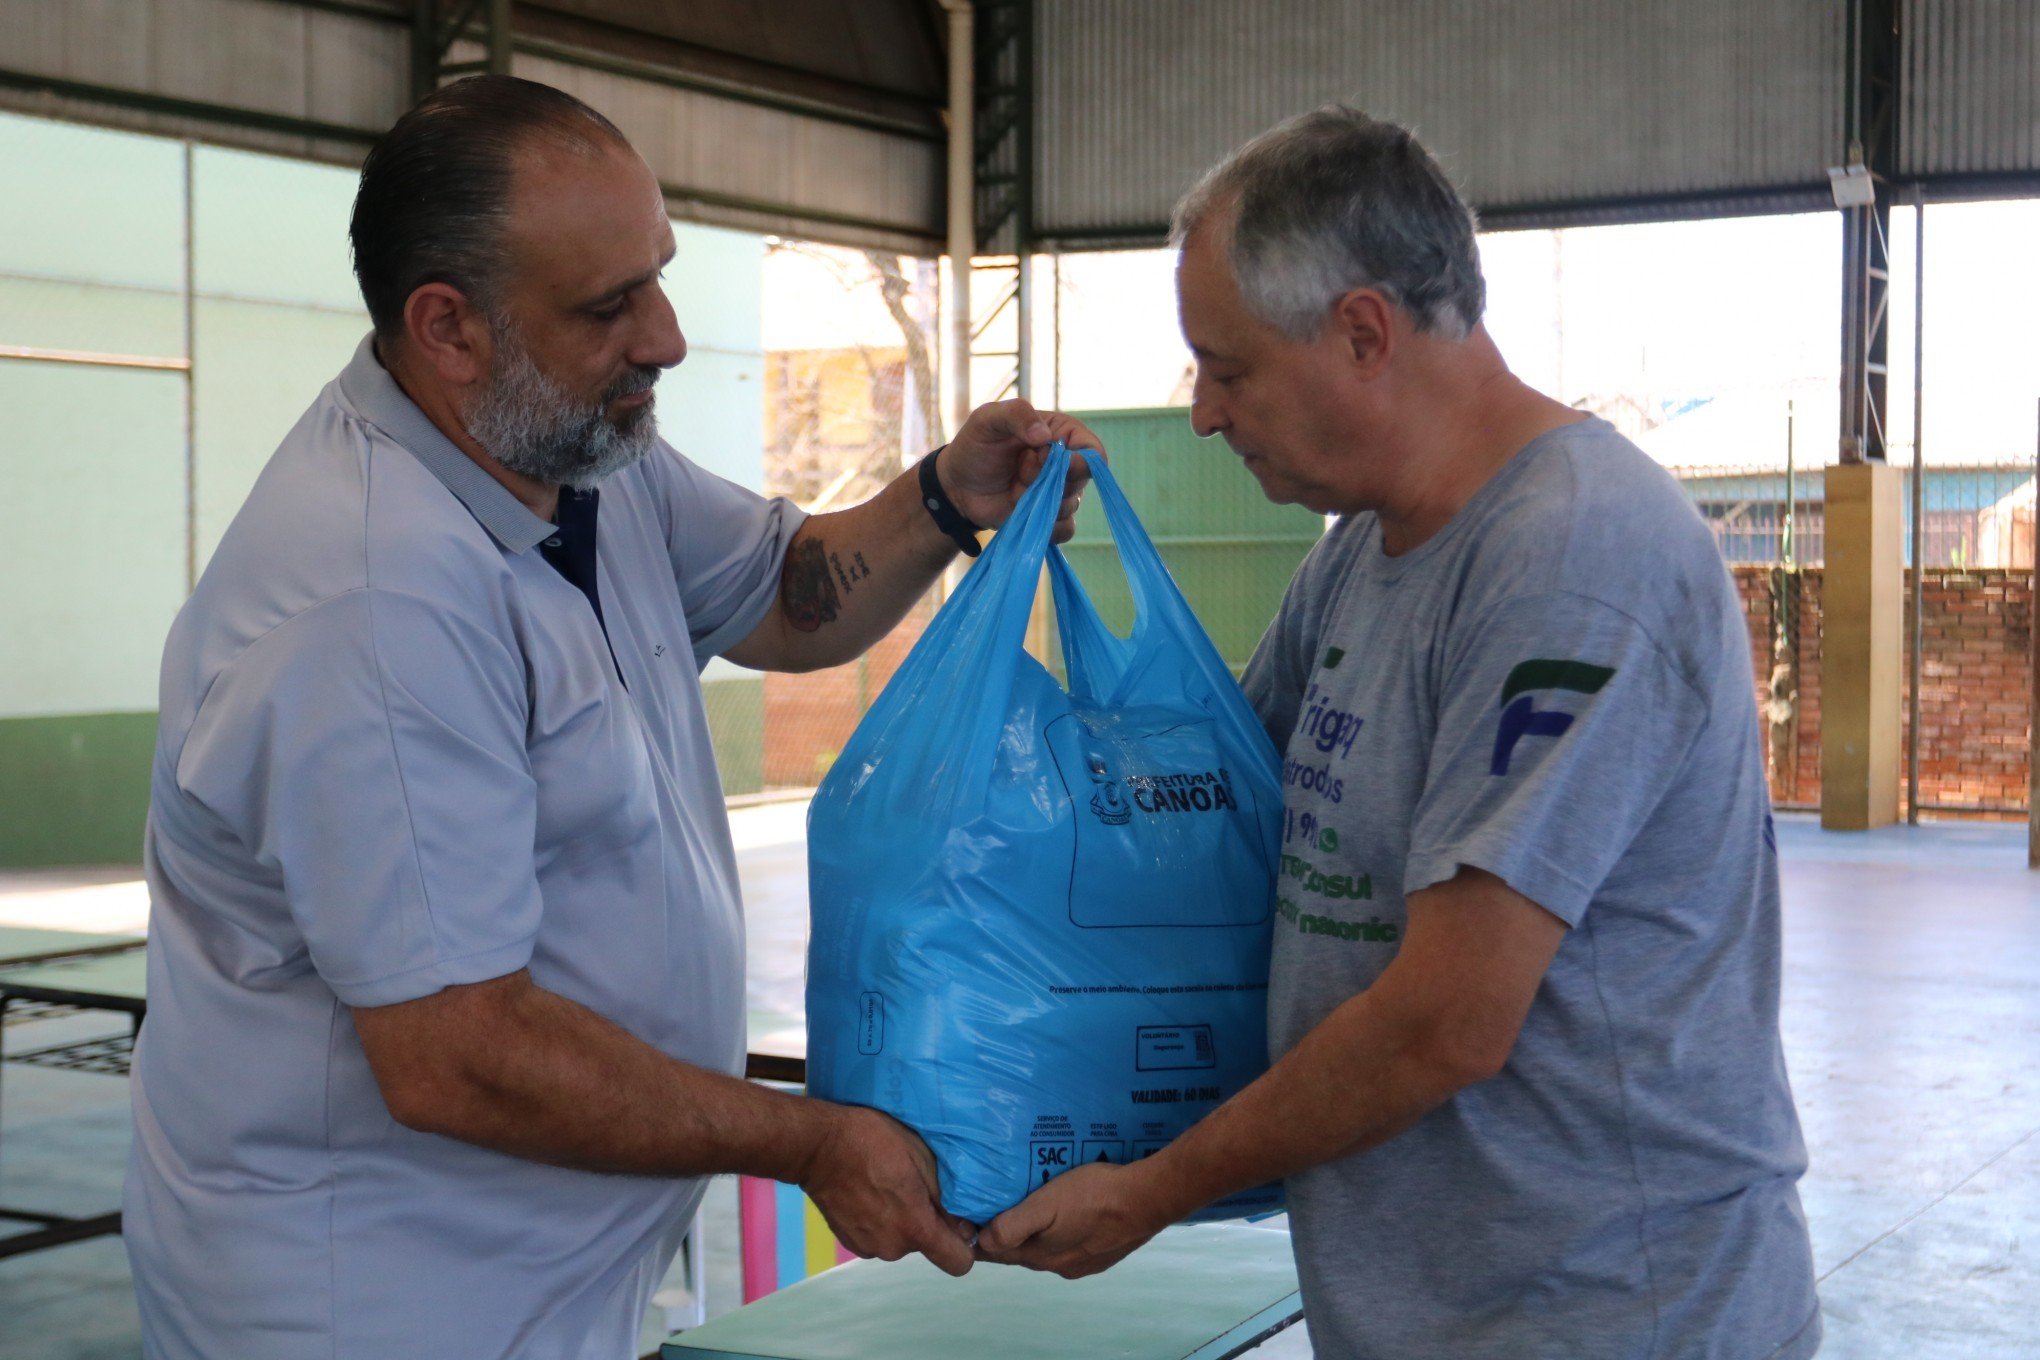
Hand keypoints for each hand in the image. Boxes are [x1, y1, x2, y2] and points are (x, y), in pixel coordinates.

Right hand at [799, 1105, 975, 1275]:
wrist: (817, 1147)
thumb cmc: (873, 1142)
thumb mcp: (921, 1156)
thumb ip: (946, 1196)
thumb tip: (965, 1223)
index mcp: (915, 1227)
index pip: (959, 1262)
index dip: (964, 1245)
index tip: (958, 1222)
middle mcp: (893, 1247)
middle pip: (926, 1245)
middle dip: (926, 1221)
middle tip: (913, 1187)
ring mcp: (868, 1247)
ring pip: (901, 1240)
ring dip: (901, 1220)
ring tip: (887, 1186)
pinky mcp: (850, 1243)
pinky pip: (879, 1237)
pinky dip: (879, 1222)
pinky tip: (868, 1193)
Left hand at [939, 398, 1102, 544]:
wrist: (958, 485)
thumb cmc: (975, 446)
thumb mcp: (988, 418)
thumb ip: (1017, 415)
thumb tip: (1044, 437)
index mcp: (1062, 434)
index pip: (1093, 451)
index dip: (1079, 462)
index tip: (1054, 463)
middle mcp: (1066, 464)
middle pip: (1082, 481)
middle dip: (1048, 480)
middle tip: (1019, 471)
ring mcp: (1059, 493)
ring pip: (1071, 506)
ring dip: (1040, 501)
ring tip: (1014, 489)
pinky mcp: (1049, 518)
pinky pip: (1064, 530)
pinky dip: (1045, 526)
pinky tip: (1023, 513)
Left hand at [974, 1159, 1169, 1278]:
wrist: (1146, 1199)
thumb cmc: (1092, 1196)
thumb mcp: (1046, 1205)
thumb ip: (1013, 1226)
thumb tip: (982, 1241)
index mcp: (1041, 1256)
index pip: (999, 1252)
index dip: (982, 1237)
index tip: (970, 1219)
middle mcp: (1060, 1265)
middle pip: (1023, 1250)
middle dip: (1008, 1233)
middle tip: (997, 1206)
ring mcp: (1085, 1261)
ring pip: (1049, 1248)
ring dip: (1038, 1232)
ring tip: (1033, 1206)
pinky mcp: (1104, 1252)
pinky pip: (1073, 1244)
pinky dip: (1063, 1232)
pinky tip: (1068, 1214)